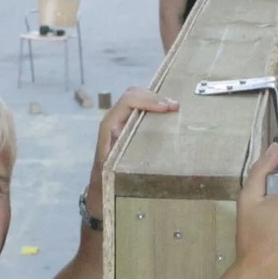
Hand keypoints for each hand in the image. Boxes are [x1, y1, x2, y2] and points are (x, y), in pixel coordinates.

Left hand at [90, 87, 180, 206]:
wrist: (101, 184)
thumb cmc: (110, 178)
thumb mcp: (120, 169)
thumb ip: (129, 159)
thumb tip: (150, 159)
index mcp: (109, 126)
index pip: (127, 102)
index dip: (148, 101)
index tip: (168, 109)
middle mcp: (114, 118)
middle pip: (133, 94)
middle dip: (155, 96)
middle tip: (175, 107)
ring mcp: (120, 119)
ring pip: (137, 96)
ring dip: (156, 98)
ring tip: (174, 108)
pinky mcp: (128, 122)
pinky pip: (141, 105)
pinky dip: (155, 105)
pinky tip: (169, 112)